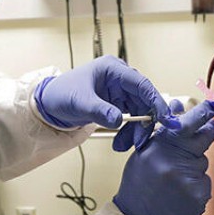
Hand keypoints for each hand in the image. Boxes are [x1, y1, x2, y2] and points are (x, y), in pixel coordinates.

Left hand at [33, 55, 179, 150]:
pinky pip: (131, 119)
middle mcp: (119, 78)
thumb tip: (118, 120)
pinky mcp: (116, 104)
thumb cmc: (61, 94)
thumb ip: (100, 110)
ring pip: (139, 112)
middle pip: (144, 100)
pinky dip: (128, 132)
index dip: (155, 100)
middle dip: (144, 122)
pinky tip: (121, 143)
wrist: (49, 105)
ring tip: (124, 146)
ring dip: (135, 131)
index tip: (164, 118)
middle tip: (140, 141)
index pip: (141, 83)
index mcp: (112, 69)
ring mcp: (119, 92)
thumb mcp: (80, 102)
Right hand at [113, 100, 213, 214]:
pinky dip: (197, 186)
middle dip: (205, 135)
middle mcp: (175, 163)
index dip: (203, 114)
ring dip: (194, 167)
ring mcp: (189, 181)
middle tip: (201, 137)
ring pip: (203, 164)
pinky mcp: (199, 197)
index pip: (187, 124)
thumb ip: (162, 132)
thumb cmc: (139, 185)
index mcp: (160, 149)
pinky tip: (181, 192)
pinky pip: (205, 183)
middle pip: (203, 139)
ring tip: (176, 180)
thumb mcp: (143, 153)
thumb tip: (178, 108)